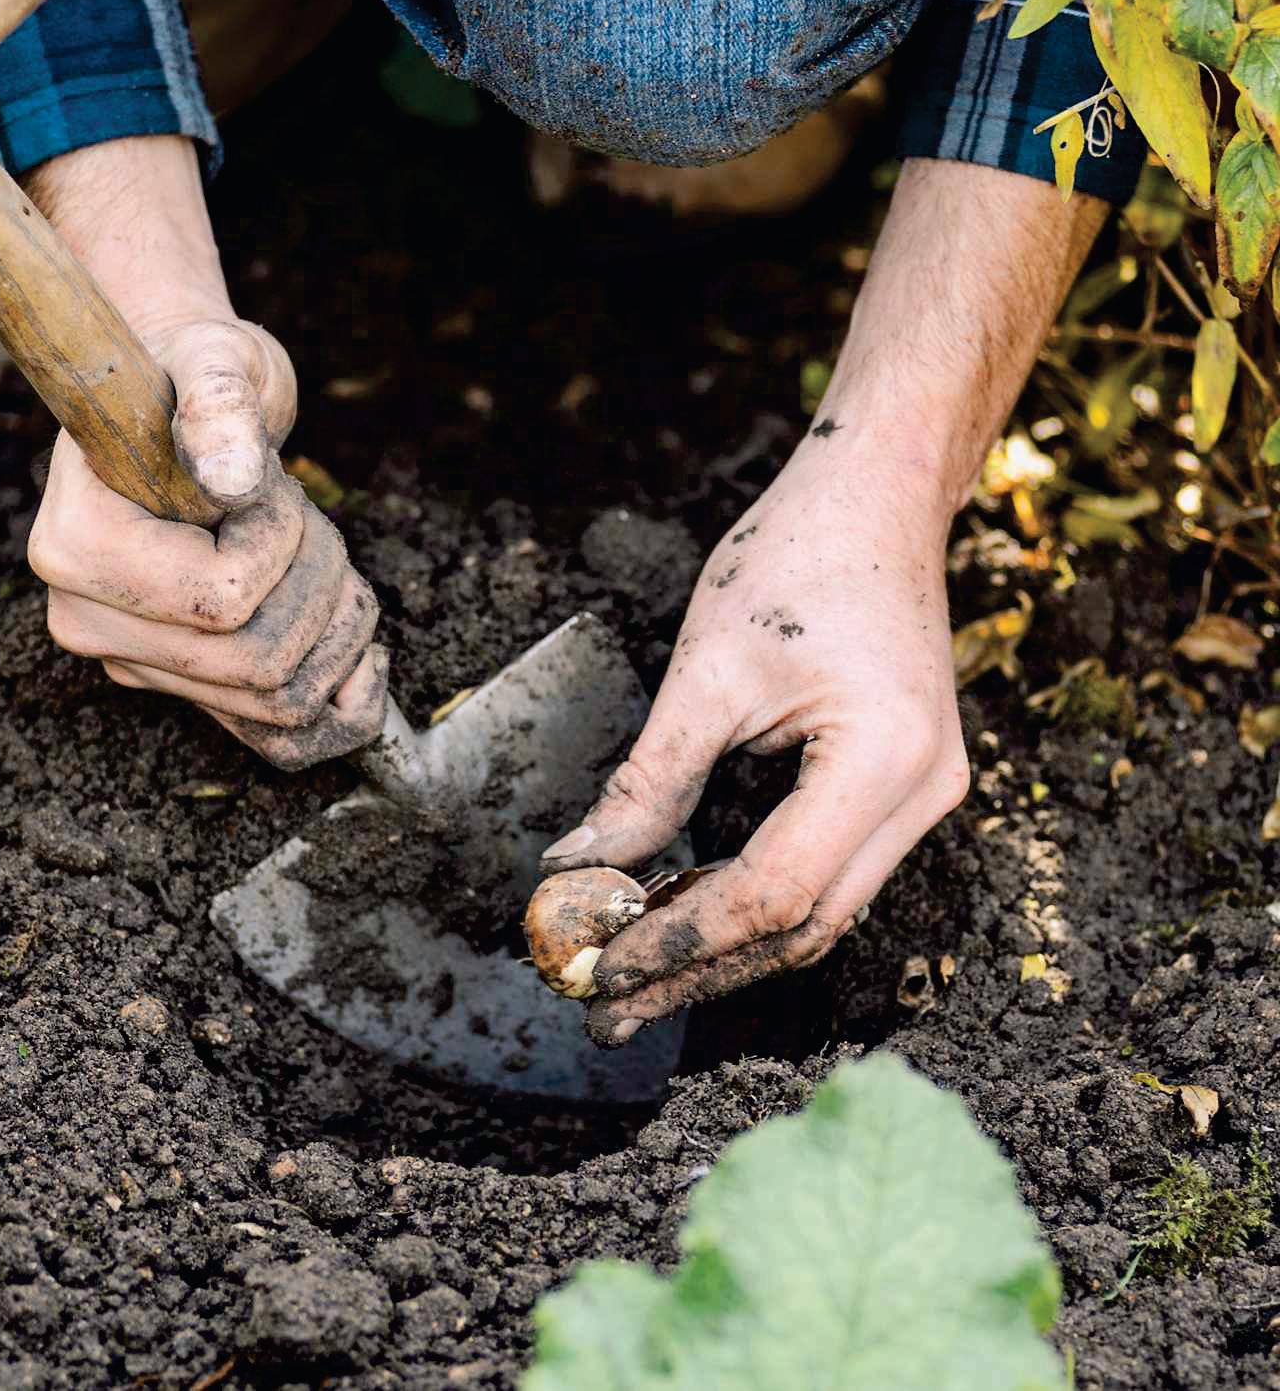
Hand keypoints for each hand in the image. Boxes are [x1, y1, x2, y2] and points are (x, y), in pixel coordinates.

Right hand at [28, 315, 386, 766]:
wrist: (181, 402)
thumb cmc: (194, 372)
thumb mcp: (215, 360)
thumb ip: (220, 406)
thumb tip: (233, 479)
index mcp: (78, 547)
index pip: (222, 600)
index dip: (283, 544)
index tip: (269, 486)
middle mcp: (89, 620)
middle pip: (257, 663)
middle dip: (321, 587)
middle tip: (312, 521)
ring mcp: (134, 659)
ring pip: (278, 701)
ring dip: (337, 628)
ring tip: (322, 554)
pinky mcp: (182, 681)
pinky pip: (276, 741)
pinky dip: (340, 709)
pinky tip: (363, 654)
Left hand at [540, 446, 968, 1042]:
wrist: (876, 499)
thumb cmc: (797, 559)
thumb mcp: (708, 669)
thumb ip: (649, 779)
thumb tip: (578, 863)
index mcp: (886, 761)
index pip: (774, 893)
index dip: (681, 940)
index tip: (602, 966)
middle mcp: (925, 796)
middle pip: (805, 926)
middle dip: (701, 971)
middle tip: (608, 1005)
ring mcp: (925, 797)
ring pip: (821, 913)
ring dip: (727, 949)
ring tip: (638, 978)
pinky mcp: (903, 788)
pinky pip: (829, 874)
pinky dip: (756, 905)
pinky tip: (690, 920)